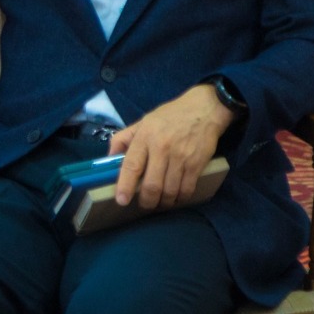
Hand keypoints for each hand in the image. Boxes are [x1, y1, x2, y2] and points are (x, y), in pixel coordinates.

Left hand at [108, 84, 234, 210]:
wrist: (204, 109)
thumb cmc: (170, 116)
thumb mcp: (143, 121)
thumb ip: (124, 138)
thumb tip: (109, 157)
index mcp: (145, 136)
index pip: (131, 165)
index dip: (125, 185)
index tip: (121, 200)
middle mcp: (162, 148)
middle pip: (152, 185)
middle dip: (147, 201)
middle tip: (145, 204)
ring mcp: (181, 157)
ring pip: (169, 191)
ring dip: (164, 203)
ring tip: (161, 202)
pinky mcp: (197, 164)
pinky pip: (187, 189)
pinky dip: (180, 198)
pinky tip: (176, 197)